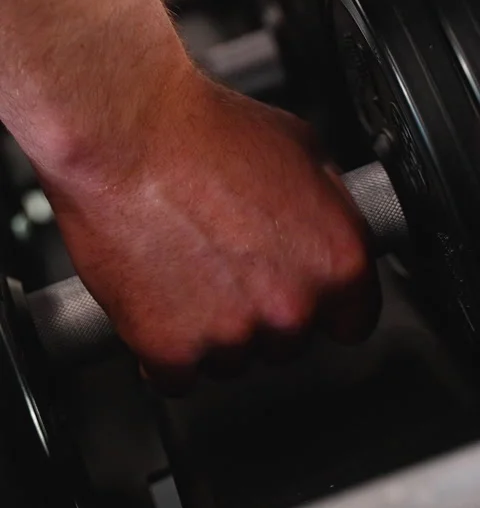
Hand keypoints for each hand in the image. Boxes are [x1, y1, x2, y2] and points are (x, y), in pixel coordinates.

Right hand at [38, 67, 378, 385]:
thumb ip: (330, 206)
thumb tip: (331, 230)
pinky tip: (162, 295)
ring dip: (214, 328)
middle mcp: (292, 307)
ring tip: (189, 267)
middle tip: (230, 261)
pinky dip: (167, 347)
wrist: (127, 137)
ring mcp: (232, 335)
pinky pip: (178, 374)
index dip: (325, 303)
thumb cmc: (204, 133)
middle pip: (289, 341)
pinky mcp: (171, 350)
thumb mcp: (301, 147)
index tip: (300, 291)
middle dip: (263, 310)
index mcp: (336, 260)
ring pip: (233, 359)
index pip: (354, 320)